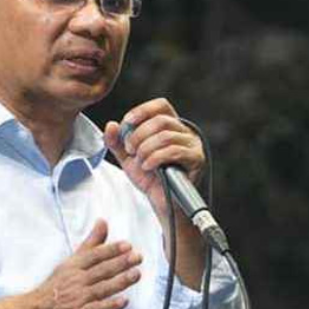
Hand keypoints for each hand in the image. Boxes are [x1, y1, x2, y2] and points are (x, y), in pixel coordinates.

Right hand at [26, 219, 141, 308]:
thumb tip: (103, 222)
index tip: (127, 245)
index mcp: (75, 266)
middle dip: (120, 263)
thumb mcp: (71, 261)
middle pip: (101, 270)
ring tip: (136, 274)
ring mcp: (79, 298)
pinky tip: (124, 301)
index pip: (95, 255)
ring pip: (102, 288)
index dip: (111, 250)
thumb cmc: (57, 285)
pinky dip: (110, 305)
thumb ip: (91, 243)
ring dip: (120, 281)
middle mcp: (77, 280)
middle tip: (137, 257)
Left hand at [103, 97, 204, 215]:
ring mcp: (193, 145)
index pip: (161, 105)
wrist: (163, 203)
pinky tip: (148, 167)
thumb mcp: (129, 158)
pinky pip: (174, 151)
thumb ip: (117, 142)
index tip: (126, 123)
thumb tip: (111, 125)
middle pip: (161, 120)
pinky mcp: (197, 159)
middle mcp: (185, 132)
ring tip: (140, 162)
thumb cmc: (151, 179)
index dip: (142, 110)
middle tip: (130, 150)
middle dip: (139, 135)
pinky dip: (155, 158)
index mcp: (171, 126)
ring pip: (166, 136)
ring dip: (146, 148)